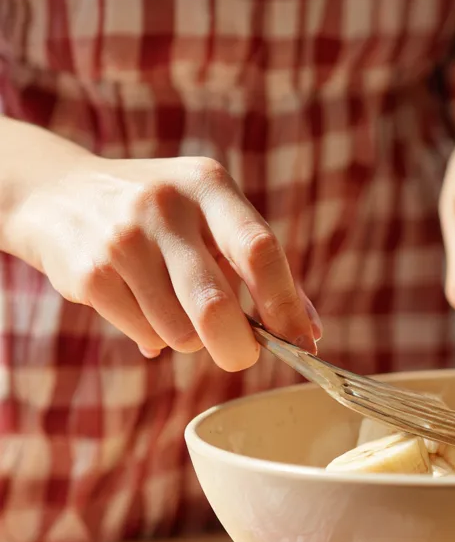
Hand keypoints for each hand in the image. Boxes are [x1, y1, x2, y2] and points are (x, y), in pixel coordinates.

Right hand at [2, 153, 319, 370]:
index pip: (259, 250)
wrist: (58, 195)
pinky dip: (156, 336)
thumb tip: (308, 331)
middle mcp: (165, 206)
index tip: (301, 340)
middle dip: (238, 348)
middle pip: (216, 305)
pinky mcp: (90, 274)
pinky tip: (140, 303)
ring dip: (190, 338)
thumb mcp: (213, 216)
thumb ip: (260, 268)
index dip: (285, 304)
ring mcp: (122, 240)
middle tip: (244, 355)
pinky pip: (147, 336)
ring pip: (182, 332)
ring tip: (174, 306)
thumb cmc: (163, 217)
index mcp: (208, 186)